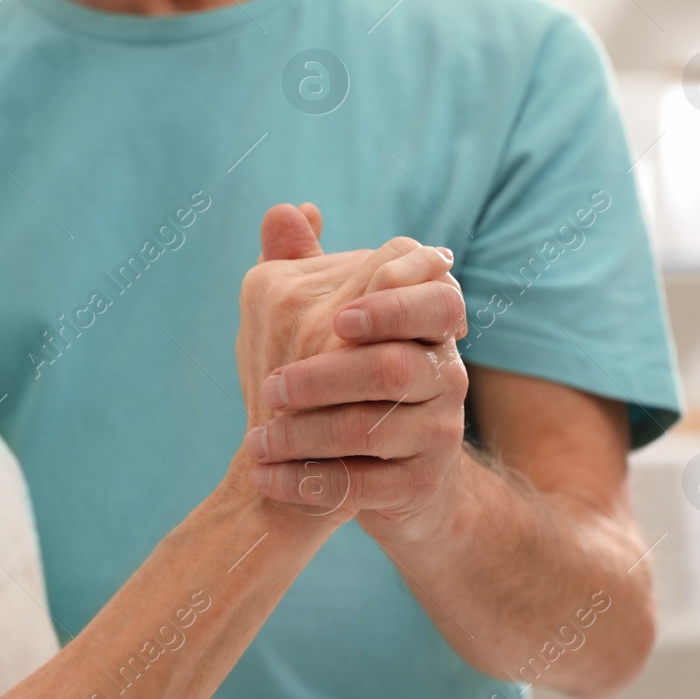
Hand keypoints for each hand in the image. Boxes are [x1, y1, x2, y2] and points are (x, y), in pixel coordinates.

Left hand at [236, 205, 469, 542]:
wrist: (390, 474)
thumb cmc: (352, 384)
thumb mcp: (333, 323)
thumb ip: (308, 267)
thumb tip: (288, 211)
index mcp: (429, 326)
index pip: (435, 297)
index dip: (392, 303)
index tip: (338, 320)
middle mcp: (445, 375)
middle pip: (394, 367)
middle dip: (323, 377)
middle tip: (270, 387)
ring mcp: (437, 434)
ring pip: (370, 431)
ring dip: (303, 435)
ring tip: (254, 442)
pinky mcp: (417, 485)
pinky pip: (361, 487)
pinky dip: (306, 484)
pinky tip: (264, 478)